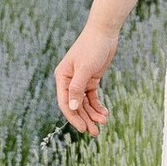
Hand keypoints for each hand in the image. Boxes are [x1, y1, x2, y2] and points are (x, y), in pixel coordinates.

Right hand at [54, 19, 121, 133]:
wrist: (104, 33)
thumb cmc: (92, 48)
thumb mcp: (85, 69)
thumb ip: (77, 89)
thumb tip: (72, 108)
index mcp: (62, 77)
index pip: (64, 103)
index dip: (73, 117)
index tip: (83, 129)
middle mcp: (69, 81)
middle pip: (75, 106)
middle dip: (85, 119)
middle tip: (95, 133)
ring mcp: (80, 81)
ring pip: (85, 103)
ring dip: (93, 114)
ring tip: (103, 124)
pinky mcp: (91, 79)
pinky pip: (92, 97)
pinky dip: (98, 106)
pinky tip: (104, 113)